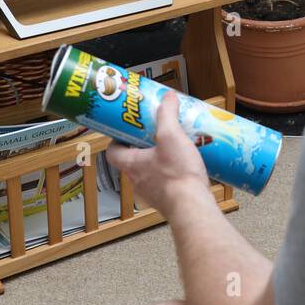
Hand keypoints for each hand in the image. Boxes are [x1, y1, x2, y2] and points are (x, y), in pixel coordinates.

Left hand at [105, 92, 211, 218]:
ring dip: (160, 161)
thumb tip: (167, 97)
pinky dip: (173, 174)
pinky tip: (188, 167)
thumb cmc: (176, 174)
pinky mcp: (168, 201)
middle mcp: (138, 181)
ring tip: (176, 148)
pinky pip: (166, 184)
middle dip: (144, 147)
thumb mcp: (171, 135)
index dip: (117, 140)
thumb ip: (167, 114)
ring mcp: (152, 194)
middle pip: (133, 161)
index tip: (127, 130)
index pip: (113, 152)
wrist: (192, 206)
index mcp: (132, 164)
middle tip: (157, 134)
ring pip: (150, 173)